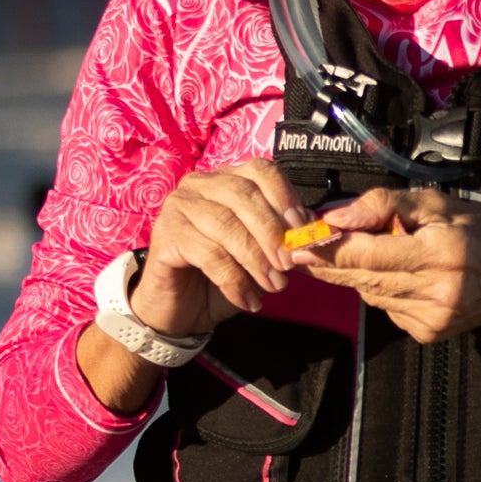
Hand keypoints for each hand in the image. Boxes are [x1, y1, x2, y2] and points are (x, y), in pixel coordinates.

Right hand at [139, 157, 318, 327]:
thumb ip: (285, 239)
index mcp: (227, 179)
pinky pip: (207, 254)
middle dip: (272, 232)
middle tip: (288, 265)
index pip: (262, 171)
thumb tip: (315, 231)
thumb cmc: (226, 277)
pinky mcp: (165, 235)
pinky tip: (247, 300)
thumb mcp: (263, 255)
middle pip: (244, 195)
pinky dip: (234, 280)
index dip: (285, 198)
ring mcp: (178, 207)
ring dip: (256, 259)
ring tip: (274, 286)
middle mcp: (199, 185)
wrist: (183, 310)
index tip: (303, 230)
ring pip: (226, 225)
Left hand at [291, 188, 480, 372]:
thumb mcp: (437, 203)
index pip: (364, 254)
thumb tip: (337, 217)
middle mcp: (434, 290)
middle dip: (329, 264)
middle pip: (360, 278)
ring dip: (358, 275)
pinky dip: (382, 291)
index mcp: (438, 252)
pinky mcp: (429, 333)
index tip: (295, 243)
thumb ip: (385, 206)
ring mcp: (431, 317)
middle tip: (301, 249)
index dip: (325, 250)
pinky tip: (402, 276)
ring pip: (370, 294)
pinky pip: (387, 308)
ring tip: (369, 253)